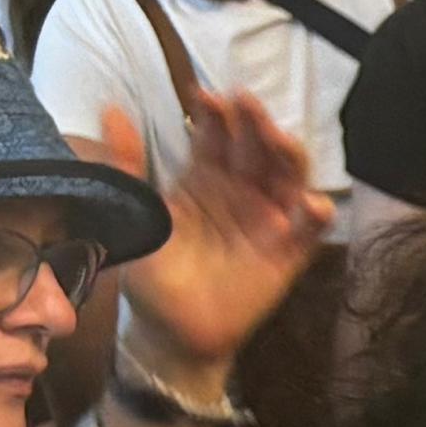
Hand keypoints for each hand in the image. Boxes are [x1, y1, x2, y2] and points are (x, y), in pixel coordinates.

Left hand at [101, 92, 331, 376]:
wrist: (170, 331)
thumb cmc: (153, 270)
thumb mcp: (135, 214)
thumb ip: (126, 165)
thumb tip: (110, 109)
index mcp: (205, 176)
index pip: (216, 134)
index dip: (214, 114)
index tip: (205, 95)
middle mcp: (242, 190)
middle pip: (256, 147)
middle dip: (254, 123)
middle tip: (245, 103)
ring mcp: (268, 219)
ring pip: (288, 176)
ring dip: (287, 155)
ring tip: (278, 139)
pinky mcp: (287, 254)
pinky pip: (308, 230)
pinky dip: (315, 215)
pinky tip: (311, 204)